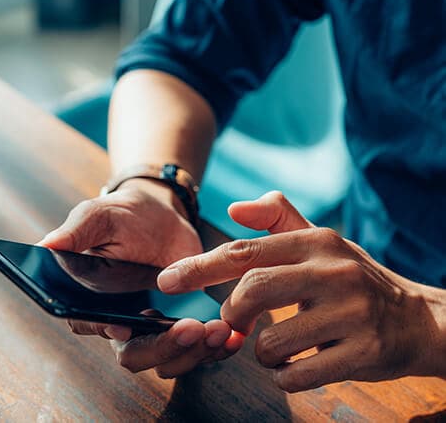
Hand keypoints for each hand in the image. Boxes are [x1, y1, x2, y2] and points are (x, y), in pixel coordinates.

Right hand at [40, 179, 243, 375]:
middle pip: (134, 353)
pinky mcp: (182, 323)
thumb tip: (46, 246)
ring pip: (168, 359)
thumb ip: (76, 230)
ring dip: (193, 352)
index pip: (90, 326)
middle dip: (163, 347)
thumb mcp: (99, 215)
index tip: (128, 322)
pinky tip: (230, 335)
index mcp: (88, 301)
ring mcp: (153, 327)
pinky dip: (213, 348)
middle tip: (190, 328)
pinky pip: (196, 348)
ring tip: (218, 331)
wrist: (162, 216)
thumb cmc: (124, 215)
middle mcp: (119, 321)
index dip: (109, 330)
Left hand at [157, 191, 445, 391]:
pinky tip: (299, 363)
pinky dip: (285, 374)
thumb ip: (276, 218)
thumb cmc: (354, 278)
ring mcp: (351, 312)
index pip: (245, 251)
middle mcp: (333, 271)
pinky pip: (298, 374)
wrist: (416, 318)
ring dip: (262, 351)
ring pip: (271, 341)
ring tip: (280, 345)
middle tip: (238, 323)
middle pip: (252, 290)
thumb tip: (233, 207)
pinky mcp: (364, 352)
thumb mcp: (320, 240)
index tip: (166, 280)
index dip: (200, 266)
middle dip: (234, 313)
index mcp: (316, 241)